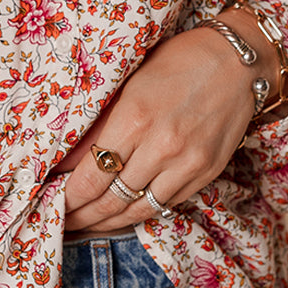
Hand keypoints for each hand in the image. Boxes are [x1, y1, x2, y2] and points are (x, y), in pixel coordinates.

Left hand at [63, 25, 258, 233]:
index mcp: (134, 118)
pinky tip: (122, 215)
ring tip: (87, 226)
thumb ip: (97, 126)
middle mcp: (161, 146)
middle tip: (61, 223)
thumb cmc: (177, 63)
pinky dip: (141, 213)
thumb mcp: (129, 84)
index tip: (51, 204)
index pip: (90, 177)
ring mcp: (187, 163)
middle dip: (82, 217)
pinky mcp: (206, 173)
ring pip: (138, 210)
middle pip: (110, 199)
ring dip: (108, 223)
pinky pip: (166, 205)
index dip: (67, 199)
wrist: (237, 62)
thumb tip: (64, 163)